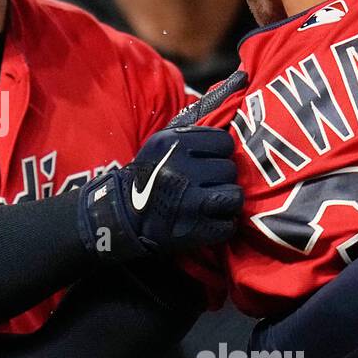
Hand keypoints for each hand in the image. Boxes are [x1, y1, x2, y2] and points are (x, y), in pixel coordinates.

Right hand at [78, 125, 241, 260]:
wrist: (122, 217)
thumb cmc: (146, 178)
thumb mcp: (160, 146)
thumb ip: (190, 137)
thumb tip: (227, 128)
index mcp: (173, 143)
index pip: (224, 142)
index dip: (219, 153)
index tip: (208, 162)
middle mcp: (182, 169)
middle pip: (230, 169)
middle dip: (220, 179)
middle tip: (205, 185)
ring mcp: (190, 201)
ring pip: (235, 196)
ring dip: (226, 202)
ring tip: (211, 204)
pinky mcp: (195, 229)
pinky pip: (228, 224)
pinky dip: (222, 225)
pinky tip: (208, 221)